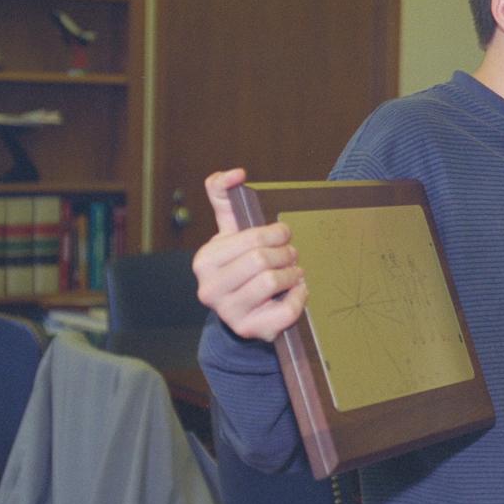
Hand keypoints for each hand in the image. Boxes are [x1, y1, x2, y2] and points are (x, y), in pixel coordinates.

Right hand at [192, 168, 307, 342]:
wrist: (242, 311)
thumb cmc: (239, 265)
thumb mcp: (229, 233)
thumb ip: (225, 199)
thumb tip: (235, 174)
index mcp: (204, 261)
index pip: (251, 238)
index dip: (276, 233)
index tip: (283, 234)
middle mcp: (210, 289)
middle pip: (261, 260)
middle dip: (285, 253)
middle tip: (291, 254)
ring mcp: (228, 313)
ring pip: (272, 282)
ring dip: (292, 274)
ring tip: (293, 272)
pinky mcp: (250, 330)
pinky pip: (286, 310)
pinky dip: (299, 297)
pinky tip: (296, 290)